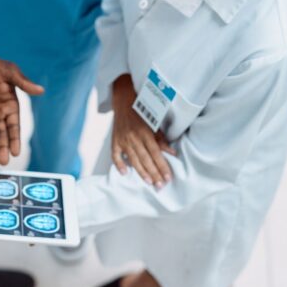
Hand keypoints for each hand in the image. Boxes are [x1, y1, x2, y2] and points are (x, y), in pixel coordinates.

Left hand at [0, 57, 44, 164]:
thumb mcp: (9, 72)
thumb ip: (23, 83)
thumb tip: (41, 90)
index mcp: (12, 106)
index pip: (14, 126)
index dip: (14, 139)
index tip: (15, 152)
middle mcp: (1, 113)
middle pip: (3, 134)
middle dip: (3, 148)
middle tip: (2, 162)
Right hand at [110, 74, 175, 189]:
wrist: (124, 100)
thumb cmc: (141, 112)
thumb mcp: (154, 123)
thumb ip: (162, 139)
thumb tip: (172, 152)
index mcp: (145, 132)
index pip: (156, 153)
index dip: (162, 166)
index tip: (168, 177)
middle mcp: (134, 137)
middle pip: (145, 158)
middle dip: (154, 173)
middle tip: (160, 185)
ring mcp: (123, 139)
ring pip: (133, 159)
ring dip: (141, 171)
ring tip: (148, 182)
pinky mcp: (115, 140)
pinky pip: (115, 155)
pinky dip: (119, 164)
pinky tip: (124, 173)